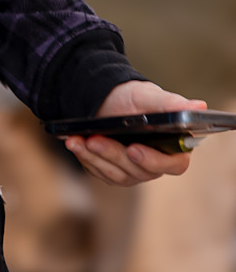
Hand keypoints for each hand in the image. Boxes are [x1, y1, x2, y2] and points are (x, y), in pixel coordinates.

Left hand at [61, 79, 205, 183]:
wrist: (106, 100)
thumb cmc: (133, 98)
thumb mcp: (148, 96)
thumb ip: (171, 104)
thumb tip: (198, 107)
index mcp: (173, 146)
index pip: (174, 165)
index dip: (155, 161)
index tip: (134, 149)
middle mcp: (156, 164)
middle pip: (138, 171)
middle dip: (113, 154)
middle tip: (94, 139)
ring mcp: (133, 171)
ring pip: (115, 174)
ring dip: (94, 157)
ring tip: (77, 140)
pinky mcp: (113, 172)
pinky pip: (99, 172)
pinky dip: (85, 157)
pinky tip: (74, 142)